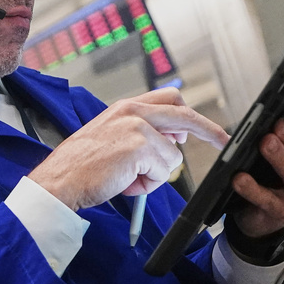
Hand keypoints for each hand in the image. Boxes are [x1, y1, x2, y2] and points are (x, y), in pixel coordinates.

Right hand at [29, 87, 228, 210]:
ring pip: (172, 155)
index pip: (169, 99)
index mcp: (125, 108)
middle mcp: (132, 111)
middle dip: (209, 129)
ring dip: (156, 173)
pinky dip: (148, 183)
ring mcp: (137, 127)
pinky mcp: (139, 147)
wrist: (60, 180)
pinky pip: (162, 171)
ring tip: (128, 178)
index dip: (189, 116)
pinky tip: (125, 182)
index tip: (207, 128)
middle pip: (184, 114)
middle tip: (223, 141)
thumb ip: (141, 134)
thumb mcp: (112, 138)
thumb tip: (172, 143)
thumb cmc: (82, 166)